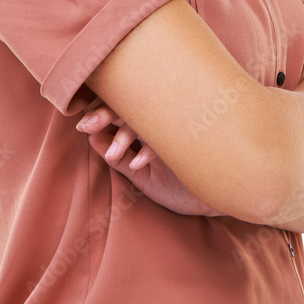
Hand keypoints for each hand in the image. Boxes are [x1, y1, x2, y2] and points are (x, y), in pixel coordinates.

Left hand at [77, 99, 224, 217]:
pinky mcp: (192, 138)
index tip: (83, 125)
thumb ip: (119, 157)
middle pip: (133, 104)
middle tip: (88, 126)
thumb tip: (91, 138)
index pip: (124, 108)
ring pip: (147, 117)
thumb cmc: (181, 184)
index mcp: (152, 124)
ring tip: (112, 155)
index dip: (102, 112)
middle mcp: (165, 120)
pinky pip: (167, 137)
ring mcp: (179, 126)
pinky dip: (149, 149)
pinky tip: (138, 163)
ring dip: (126, 135)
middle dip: (106, 113)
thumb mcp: (142, 176)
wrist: (219, 199)